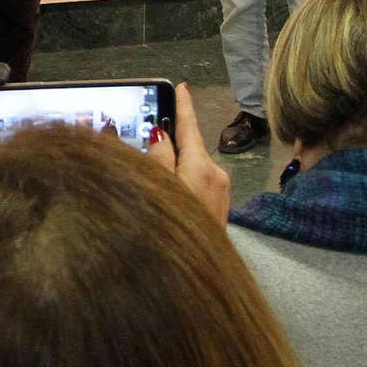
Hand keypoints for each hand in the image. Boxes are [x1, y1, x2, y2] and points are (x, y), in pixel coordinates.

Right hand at [147, 83, 229, 223]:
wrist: (202, 280)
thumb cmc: (177, 234)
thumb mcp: (160, 192)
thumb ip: (158, 161)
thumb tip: (159, 135)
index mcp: (202, 166)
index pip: (189, 127)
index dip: (182, 106)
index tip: (181, 87)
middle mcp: (216, 175)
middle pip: (188, 148)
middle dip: (169, 142)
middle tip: (146, 134)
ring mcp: (220, 194)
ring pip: (192, 167)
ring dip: (173, 165)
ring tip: (149, 174)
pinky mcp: (218, 209)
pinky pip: (197, 184)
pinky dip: (181, 181)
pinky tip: (165, 194)